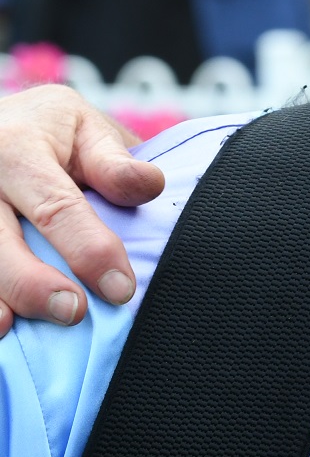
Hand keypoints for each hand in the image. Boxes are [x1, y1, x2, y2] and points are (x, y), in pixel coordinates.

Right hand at [0, 86, 164, 334]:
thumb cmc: (51, 132)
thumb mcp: (86, 129)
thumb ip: (114, 162)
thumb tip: (150, 185)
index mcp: (18, 149)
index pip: (56, 207)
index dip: (89, 250)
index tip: (120, 288)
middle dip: (32, 283)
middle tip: (73, 312)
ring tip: (11, 327)